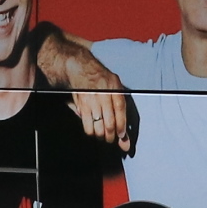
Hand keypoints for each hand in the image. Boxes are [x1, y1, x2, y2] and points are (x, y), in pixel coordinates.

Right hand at [43, 30, 136, 152]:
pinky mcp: (81, 105)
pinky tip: (93, 130)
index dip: (122, 125)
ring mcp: (91, 99)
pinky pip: (87, 125)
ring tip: (103, 136)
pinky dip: (91, 132)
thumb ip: (121, 111)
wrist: (81, 68)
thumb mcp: (115, 88)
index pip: (120, 109)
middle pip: (109, 121)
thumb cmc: (101, 80)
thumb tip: (125, 137)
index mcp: (114, 86)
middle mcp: (103, 92)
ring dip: (101, 135)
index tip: (122, 136)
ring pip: (98, 126)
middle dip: (111, 135)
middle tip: (111, 138)